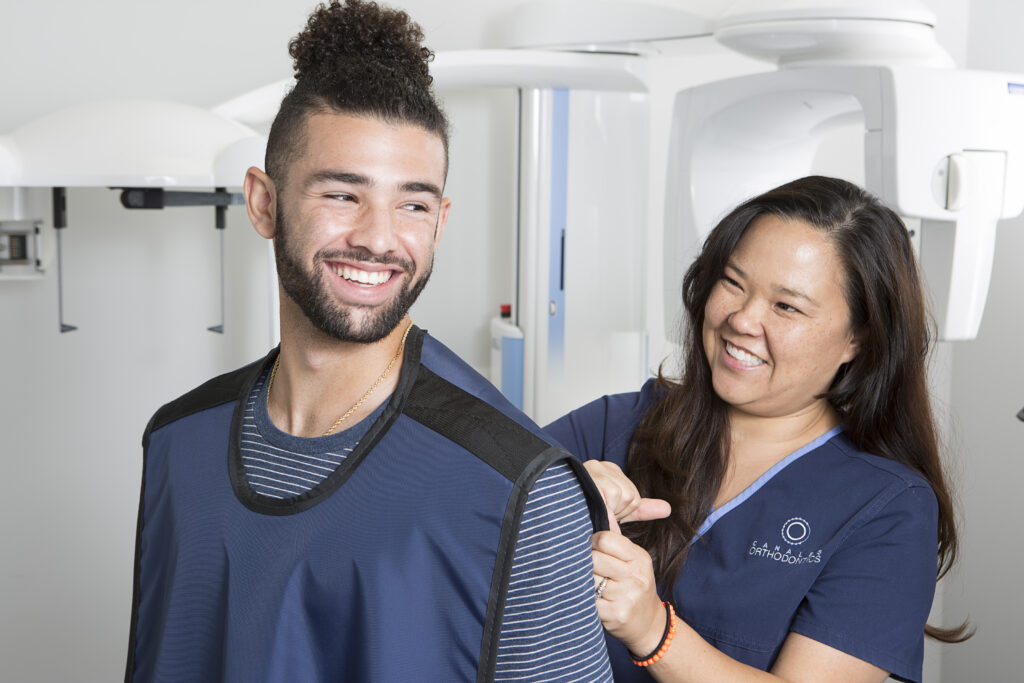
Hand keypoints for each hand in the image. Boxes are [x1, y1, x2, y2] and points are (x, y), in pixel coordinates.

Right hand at [583, 460, 670, 528]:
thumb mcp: (617, 512)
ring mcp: (590, 470)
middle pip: (629, 496)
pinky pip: (607, 500)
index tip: (608, 516)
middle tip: (595, 516)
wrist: (555, 522)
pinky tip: (587, 512)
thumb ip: (640, 509)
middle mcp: (599, 466)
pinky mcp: (586, 477)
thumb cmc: (585, 516)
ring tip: (586, 512)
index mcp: (608, 470)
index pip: (631, 497)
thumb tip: (668, 509)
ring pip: (620, 497)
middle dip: (616, 513)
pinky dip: (602, 513)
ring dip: (607, 514)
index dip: (620, 513)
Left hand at [591, 528, 667, 656]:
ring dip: (583, 581)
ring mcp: (626, 597)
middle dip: (586, 562)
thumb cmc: (635, 586)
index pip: (604, 539)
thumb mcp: (635, 561)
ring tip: (590, 584)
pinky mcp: (615, 615)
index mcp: (639, 559)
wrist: (649, 624)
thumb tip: (602, 514)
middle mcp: (636, 577)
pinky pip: (588, 600)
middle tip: (589, 568)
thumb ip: (617, 542)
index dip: (592, 542)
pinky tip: (591, 599)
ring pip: (588, 579)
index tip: (591, 549)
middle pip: (594, 558)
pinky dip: (584, 599)